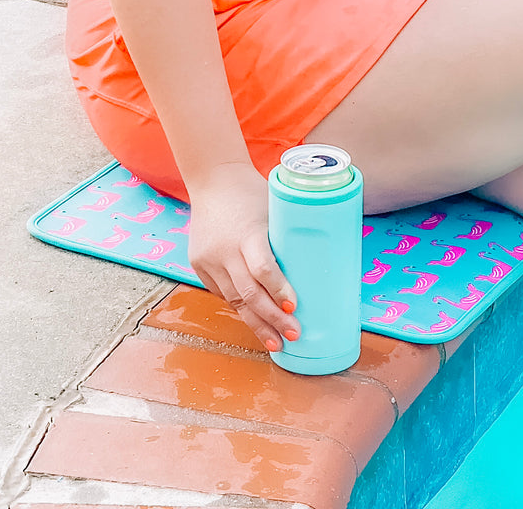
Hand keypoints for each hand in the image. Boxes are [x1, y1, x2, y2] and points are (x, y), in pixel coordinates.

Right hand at [187, 163, 299, 351]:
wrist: (213, 179)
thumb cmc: (253, 193)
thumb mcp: (275, 208)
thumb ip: (290, 235)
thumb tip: (325, 262)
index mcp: (248, 232)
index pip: (263, 267)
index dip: (279, 290)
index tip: (295, 307)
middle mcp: (224, 249)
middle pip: (248, 293)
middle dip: (272, 319)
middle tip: (294, 335)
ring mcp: (208, 259)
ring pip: (234, 300)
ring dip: (256, 324)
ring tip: (276, 342)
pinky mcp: (198, 265)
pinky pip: (222, 292)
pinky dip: (240, 307)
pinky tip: (256, 321)